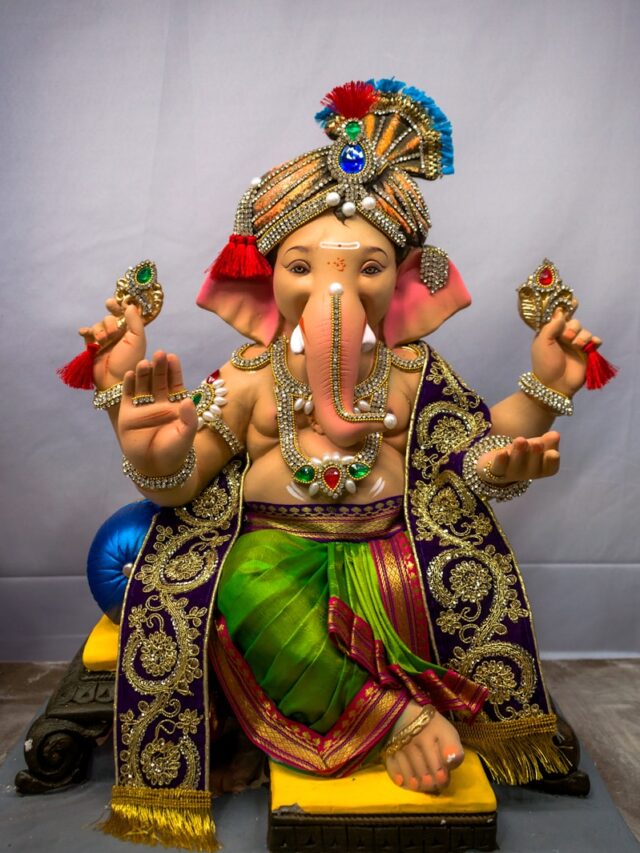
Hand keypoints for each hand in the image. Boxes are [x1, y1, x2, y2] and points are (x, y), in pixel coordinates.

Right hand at [78, 300, 145, 389]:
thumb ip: (135, 321)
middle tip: (109, 317)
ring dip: (100, 329)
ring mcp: (104, 341)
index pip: (124, 314)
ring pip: (98, 325)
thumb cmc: (129, 361)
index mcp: (130, 333)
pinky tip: (84, 333)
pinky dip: (85, 331)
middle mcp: (118, 335)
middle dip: (109, 320)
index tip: (113, 302)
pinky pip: (87, 333)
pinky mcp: (92, 347)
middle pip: (110, 318)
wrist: (114, 380)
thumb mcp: (137, 340)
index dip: (118, 306)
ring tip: (104, 341)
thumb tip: (130, 305)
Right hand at [118, 351, 196, 476]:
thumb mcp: (186, 434)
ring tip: (144, 363)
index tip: (172, 357)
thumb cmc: (175, 451)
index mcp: (175, 404)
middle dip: (159, 367)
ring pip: (143, 385)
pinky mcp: (128, 413)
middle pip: (158, 380)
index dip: (173, 370)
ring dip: (144, 373)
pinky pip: (128, 396)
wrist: (156, 466)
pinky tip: (131, 375)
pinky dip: (129, 385)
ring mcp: (143, 406)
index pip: (174, 383)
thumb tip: (188, 400)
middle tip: (159, 354)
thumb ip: (189, 418)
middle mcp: (159, 402)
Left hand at [478, 432, 559, 484]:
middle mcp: (527, 474)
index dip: (551, 462)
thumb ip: (547, 442)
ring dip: (519, 453)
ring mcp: (511, 474)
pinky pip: (498, 468)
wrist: (497, 464)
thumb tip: (556, 434)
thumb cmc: (523, 454)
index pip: (550, 468)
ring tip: (521, 440)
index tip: (553, 453)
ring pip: (516, 465)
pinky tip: (502, 452)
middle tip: (536, 443)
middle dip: (535, 454)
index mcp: (541, 468)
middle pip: (533, 466)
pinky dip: (501, 460)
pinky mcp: (495, 471)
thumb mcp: (536, 445)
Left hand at [531, 307, 601, 396]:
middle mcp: (564, 337)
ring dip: (582, 336)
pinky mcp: (587, 353)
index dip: (566, 308)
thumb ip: (551, 326)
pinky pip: (595, 341)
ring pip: (585, 330)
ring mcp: (576, 345)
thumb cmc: (544, 363)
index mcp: (551, 333)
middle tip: (566, 338)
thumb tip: (560, 312)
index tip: (573, 300)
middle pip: (575, 321)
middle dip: (573, 327)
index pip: (560, 316)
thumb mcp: (542, 343)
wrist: (554, 384)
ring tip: (576, 346)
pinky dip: (594, 341)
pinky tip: (591, 346)